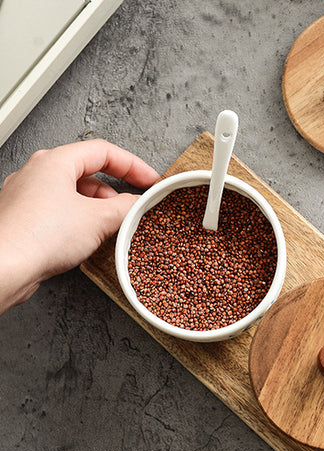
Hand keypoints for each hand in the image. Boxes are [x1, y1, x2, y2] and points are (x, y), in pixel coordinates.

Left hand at [0, 139, 159, 312]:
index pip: (103, 152)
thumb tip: (139, 205)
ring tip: (111, 229)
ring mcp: (28, 196)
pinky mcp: (26, 220)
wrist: (3, 267)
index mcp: (54, 161)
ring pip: (74, 195)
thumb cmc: (37, 236)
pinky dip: (80, 222)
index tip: (150, 180)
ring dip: (98, 210)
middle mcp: (37, 173)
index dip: (133, 165)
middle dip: (115, 192)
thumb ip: (126, 208)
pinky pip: (61, 213)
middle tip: (132, 209)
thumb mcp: (98, 219)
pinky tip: (88, 240)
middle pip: (89, 173)